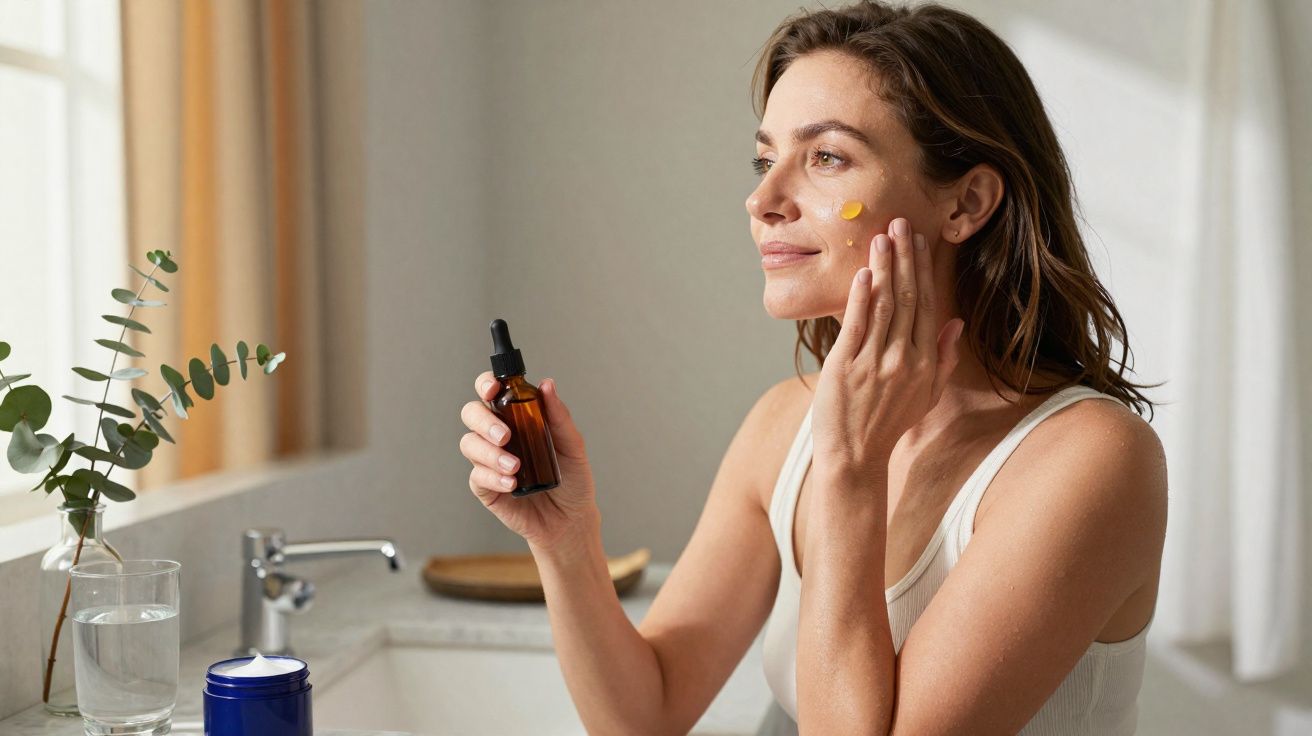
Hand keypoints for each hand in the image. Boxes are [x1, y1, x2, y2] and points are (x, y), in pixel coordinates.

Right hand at [460, 372, 599, 550]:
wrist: (571, 519)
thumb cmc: (572, 480)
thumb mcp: (573, 446)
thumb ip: (559, 416)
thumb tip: (547, 385)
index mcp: (517, 418)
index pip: (492, 392)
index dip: (486, 384)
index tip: (494, 389)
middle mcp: (499, 435)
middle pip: (472, 413)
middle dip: (484, 421)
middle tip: (506, 436)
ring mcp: (489, 461)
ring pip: (470, 444)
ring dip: (490, 453)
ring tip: (516, 466)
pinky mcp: (486, 487)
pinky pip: (477, 475)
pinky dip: (493, 477)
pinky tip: (511, 483)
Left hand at [810, 218, 965, 476]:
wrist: (855, 458)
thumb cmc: (888, 425)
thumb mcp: (927, 395)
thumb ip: (944, 358)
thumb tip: (956, 323)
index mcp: (925, 363)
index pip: (927, 305)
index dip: (923, 270)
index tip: (919, 241)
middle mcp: (905, 359)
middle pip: (908, 298)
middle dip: (905, 258)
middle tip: (901, 223)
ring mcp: (875, 363)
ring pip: (884, 306)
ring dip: (884, 268)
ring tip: (882, 237)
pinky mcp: (846, 367)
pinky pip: (857, 326)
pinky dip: (861, 298)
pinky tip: (864, 273)